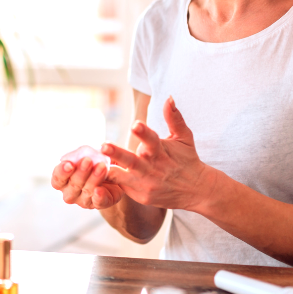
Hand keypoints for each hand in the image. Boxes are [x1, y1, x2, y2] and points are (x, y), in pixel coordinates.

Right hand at [51, 157, 123, 209]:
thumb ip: (94, 151)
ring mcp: (85, 200)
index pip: (57, 179)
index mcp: (64, 180)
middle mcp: (71, 193)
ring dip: (93, 179)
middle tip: (88, 160)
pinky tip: (100, 189)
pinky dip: (99, 196)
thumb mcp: (95, 153)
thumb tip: (103, 147)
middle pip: (72, 186)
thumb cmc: (98, 161)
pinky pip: (99, 203)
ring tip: (102, 167)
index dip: (61, 172)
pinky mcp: (100, 203)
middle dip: (80, 173)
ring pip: (86, 192)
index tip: (69, 164)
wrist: (114, 175)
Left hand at [102, 96, 214, 210]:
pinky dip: (111, 182)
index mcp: (161, 151)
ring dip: (110, 171)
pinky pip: (122, 188)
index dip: (143, 132)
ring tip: (95, 167)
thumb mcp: (184, 138)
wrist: (196, 190)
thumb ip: (174, 118)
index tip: (135, 124)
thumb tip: (169, 97)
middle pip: (132, 160)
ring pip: (123, 177)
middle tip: (103, 145)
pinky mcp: (141, 196)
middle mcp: (152, 168)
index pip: (151, 140)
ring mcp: (146, 184)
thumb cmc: (186, 159)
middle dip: (117, 153)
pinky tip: (96, 177)